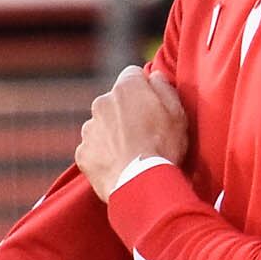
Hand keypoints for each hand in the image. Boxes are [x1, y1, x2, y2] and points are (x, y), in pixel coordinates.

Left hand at [75, 65, 189, 197]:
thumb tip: (153, 76)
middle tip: (144, 133)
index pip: (132, 75)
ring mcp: (89, 129)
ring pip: (101, 125)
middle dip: (126, 111)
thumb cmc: (164, 147)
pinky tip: (120, 165)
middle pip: (114, 100)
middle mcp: (101, 103)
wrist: (140, 183)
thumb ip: (164, 87)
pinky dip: (103, 154)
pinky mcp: (82, 153)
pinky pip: (93, 148)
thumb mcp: (177, 112)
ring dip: (113, 133)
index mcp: (126, 88)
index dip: (144, 88)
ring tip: (131, 152)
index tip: (152, 104)